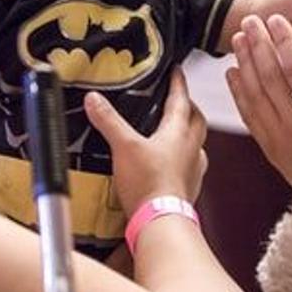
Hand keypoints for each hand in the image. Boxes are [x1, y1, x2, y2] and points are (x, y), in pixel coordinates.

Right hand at [84, 70, 207, 214]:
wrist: (161, 219)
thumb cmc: (149, 183)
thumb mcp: (123, 145)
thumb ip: (108, 121)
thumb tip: (94, 99)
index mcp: (179, 132)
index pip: (182, 99)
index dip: (179, 83)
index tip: (178, 71)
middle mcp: (191, 148)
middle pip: (196, 119)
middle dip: (189, 107)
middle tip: (180, 100)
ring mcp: (193, 168)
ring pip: (197, 143)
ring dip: (188, 134)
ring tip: (174, 132)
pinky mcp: (189, 187)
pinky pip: (191, 166)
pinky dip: (183, 159)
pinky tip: (170, 164)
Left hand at [226, 14, 291, 195]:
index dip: (285, 42)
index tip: (277, 20)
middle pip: (271, 77)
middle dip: (259, 45)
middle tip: (251, 19)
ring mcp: (282, 140)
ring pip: (256, 94)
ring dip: (245, 63)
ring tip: (239, 37)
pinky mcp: (272, 151)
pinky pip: (250, 116)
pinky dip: (238, 93)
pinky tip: (232, 72)